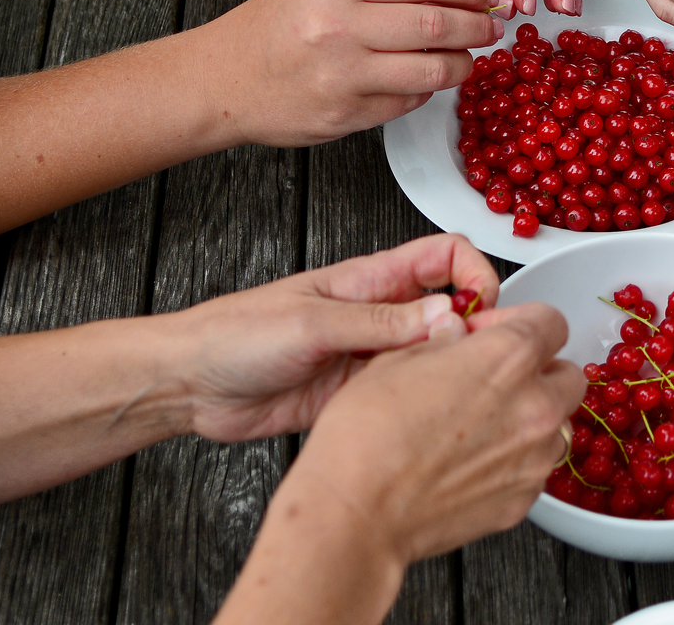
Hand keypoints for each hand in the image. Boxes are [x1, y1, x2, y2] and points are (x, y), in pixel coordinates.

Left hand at [172, 234, 499, 442]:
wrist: (191, 384)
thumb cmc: (235, 334)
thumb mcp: (313, 322)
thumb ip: (383, 322)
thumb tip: (447, 315)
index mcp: (370, 280)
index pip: (444, 257)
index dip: (474, 274)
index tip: (482, 308)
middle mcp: (378, 315)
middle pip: (450, 308)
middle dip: (474, 329)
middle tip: (476, 359)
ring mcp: (371, 356)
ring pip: (433, 356)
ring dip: (448, 371)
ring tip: (453, 391)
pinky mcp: (359, 395)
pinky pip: (406, 396)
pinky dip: (422, 404)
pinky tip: (420, 416)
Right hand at [196, 0, 501, 146]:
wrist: (220, 80)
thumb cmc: (273, 29)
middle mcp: (339, 28)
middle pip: (436, 24)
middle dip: (477, 26)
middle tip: (491, 27)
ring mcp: (343, 76)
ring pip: (432, 70)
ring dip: (462, 65)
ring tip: (468, 58)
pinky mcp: (346, 115)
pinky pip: (408, 103)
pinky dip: (428, 92)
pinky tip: (429, 81)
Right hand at [289, 300, 584, 564]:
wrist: (357, 511)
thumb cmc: (367, 436)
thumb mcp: (398, 359)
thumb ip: (444, 339)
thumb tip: (456, 332)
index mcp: (508, 357)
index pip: (551, 321)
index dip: (520, 322)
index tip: (493, 334)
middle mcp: (534, 405)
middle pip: (567, 375)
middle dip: (538, 372)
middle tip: (496, 379)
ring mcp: (534, 457)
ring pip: (557, 425)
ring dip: (531, 419)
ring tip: (480, 426)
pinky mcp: (523, 500)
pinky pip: (535, 469)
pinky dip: (515, 461)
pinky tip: (471, 461)